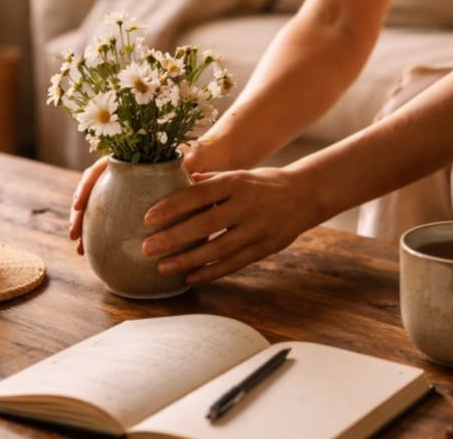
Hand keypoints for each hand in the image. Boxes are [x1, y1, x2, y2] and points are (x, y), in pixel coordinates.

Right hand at [68, 138, 230, 254]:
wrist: (207, 164)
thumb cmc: (201, 159)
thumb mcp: (194, 162)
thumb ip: (188, 169)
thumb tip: (191, 180)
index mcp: (132, 157)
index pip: (99, 168)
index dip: (86, 186)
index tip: (78, 206)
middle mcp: (123, 173)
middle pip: (92, 190)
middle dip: (79, 214)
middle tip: (74, 236)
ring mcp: (125, 189)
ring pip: (99, 207)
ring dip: (87, 228)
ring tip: (81, 251)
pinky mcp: (132, 204)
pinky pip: (114, 219)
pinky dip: (106, 235)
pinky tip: (104, 254)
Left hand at [139, 167, 324, 284]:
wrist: (305, 194)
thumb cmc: (263, 183)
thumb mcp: (238, 174)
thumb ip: (208, 182)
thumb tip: (174, 183)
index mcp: (237, 182)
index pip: (199, 194)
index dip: (172, 207)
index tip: (148, 218)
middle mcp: (247, 205)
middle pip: (205, 224)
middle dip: (173, 238)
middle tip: (147, 248)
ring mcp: (257, 229)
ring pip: (218, 249)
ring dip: (188, 260)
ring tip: (162, 267)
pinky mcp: (265, 248)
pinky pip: (234, 264)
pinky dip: (210, 272)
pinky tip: (190, 277)